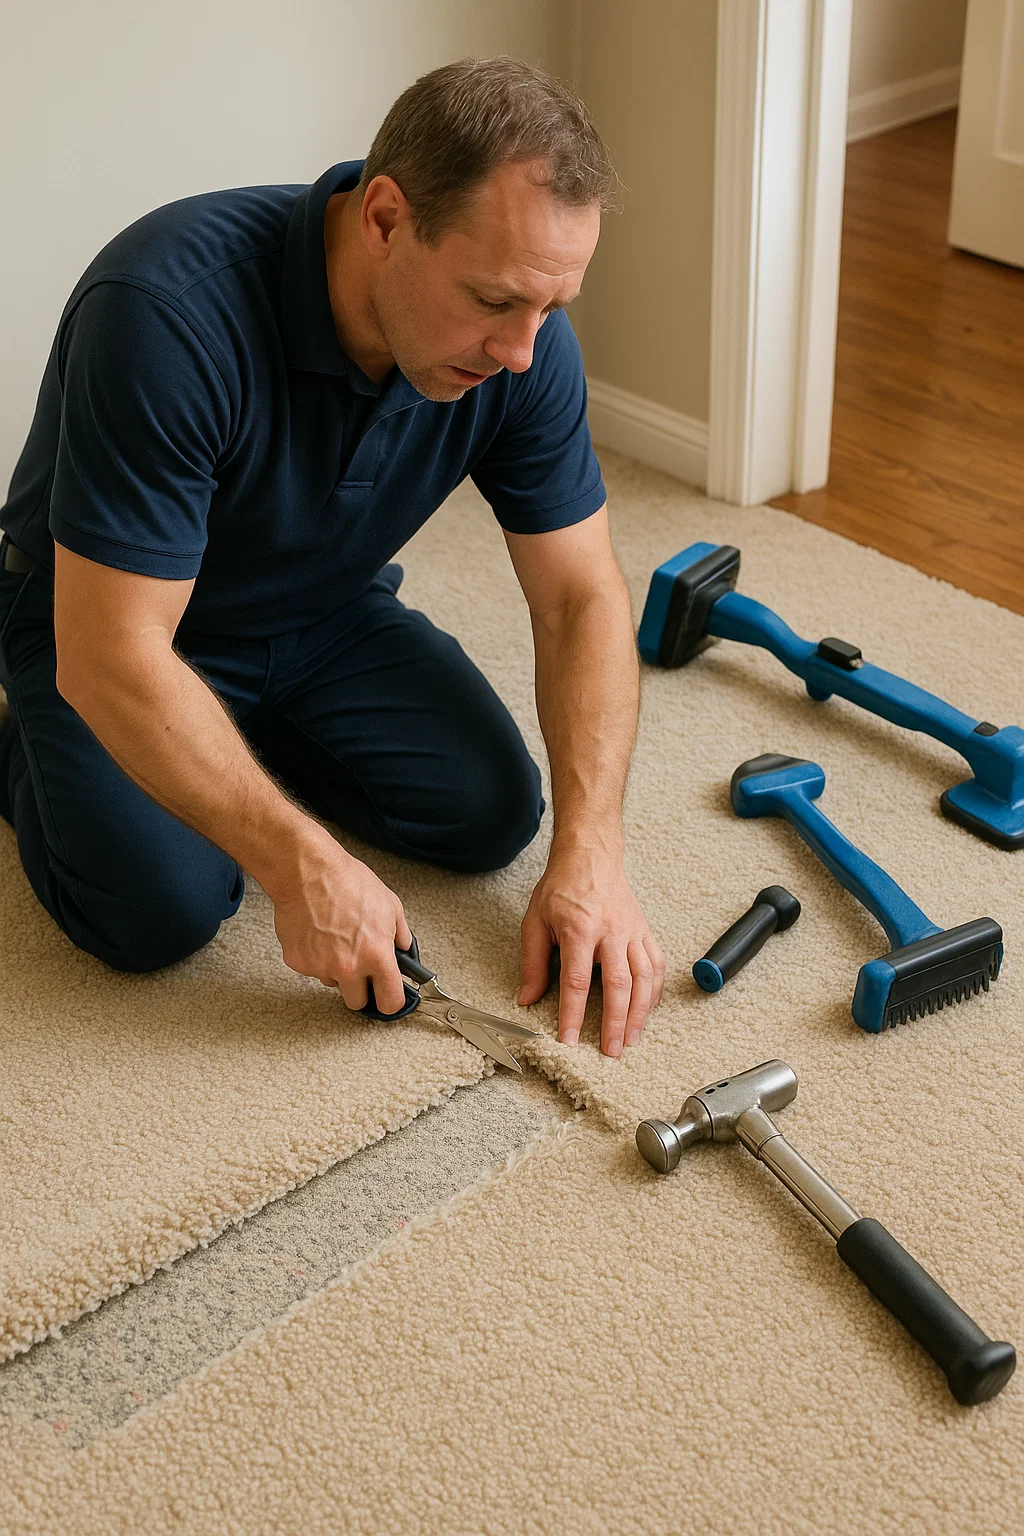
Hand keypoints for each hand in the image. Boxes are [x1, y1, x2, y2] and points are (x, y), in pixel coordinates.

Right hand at [268, 825, 411, 1013]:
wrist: (307, 871)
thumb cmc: (347, 882)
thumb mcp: (390, 904)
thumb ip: (401, 934)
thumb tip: (404, 950)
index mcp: (377, 956)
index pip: (390, 1002)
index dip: (391, 1001)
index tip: (388, 997)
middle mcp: (349, 967)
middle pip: (357, 1002)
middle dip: (360, 989)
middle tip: (359, 967)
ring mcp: (320, 967)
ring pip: (332, 982)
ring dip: (336, 969)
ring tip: (335, 938)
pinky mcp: (297, 962)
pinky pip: (311, 969)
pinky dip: (314, 956)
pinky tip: (317, 933)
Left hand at [517, 840, 665, 1055]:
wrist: (590, 857)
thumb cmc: (561, 888)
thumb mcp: (534, 921)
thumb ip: (532, 962)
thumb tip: (526, 998)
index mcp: (579, 929)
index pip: (576, 981)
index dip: (573, 1014)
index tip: (570, 1039)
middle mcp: (611, 931)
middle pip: (619, 985)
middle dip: (616, 1022)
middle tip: (611, 1050)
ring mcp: (632, 931)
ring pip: (644, 978)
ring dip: (640, 1013)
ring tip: (632, 1039)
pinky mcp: (645, 930)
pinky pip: (657, 965)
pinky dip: (655, 991)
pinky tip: (647, 1010)